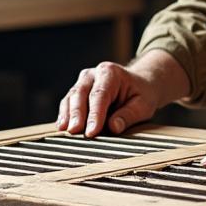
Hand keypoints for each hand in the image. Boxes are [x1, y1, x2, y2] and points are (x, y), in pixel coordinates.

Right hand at [56, 54, 185, 136]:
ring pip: (71, 97)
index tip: (91, 132)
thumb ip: (129, 115)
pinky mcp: (77, 91)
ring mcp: (83, 81)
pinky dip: (64, 115)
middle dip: (77, 114)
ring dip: (67, 115)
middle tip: (74, 132)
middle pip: (80, 93)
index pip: (100, 94)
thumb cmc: (142, 95)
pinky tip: (61, 127)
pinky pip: (68, 102)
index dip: (94, 114)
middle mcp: (93, 74)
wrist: (139, 84)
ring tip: (65, 131)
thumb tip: (113, 127)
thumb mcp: (143, 105)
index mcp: (110, 73)